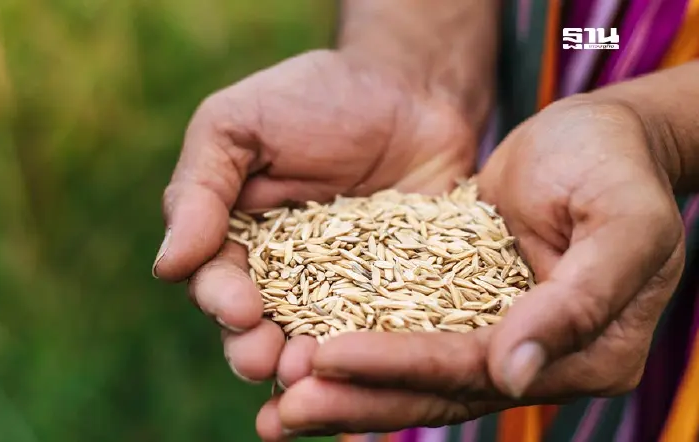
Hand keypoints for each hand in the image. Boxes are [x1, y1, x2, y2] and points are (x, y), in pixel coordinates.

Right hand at [152, 49, 479, 385]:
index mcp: (235, 237)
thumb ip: (199, 189)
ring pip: (311, 341)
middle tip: (266, 359)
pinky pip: (376, 332)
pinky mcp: (392, 294)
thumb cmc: (314, 99)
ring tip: (312, 371)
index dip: (221, 301)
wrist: (409, 90)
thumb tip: (167, 266)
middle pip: (256, 327)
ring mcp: (339, 289)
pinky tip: (369, 367)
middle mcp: (282, 274)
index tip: (241, 309)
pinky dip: (368, 353)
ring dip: (305, 364)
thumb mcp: (238, 125)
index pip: (214, 281)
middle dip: (254, 350)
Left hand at [254, 97, 685, 438]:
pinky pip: (408, 335)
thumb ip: (578, 301)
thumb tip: (512, 374)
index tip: (324, 358)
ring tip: (277, 401)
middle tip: (281, 410)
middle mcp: (538, 360)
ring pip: (416, 374)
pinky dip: (361, 348)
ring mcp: (500, 338)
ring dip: (348, 388)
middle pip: (439, 390)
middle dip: (358, 398)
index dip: (401, 367)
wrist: (597, 137)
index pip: (479, 371)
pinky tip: (306, 352)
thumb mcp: (623, 222)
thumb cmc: (616, 165)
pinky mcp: (467, 309)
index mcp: (588, 353)